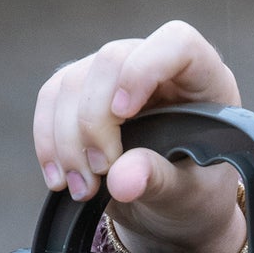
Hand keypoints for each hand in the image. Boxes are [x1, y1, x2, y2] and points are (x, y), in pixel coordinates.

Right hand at [33, 19, 246, 252]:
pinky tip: (61, 178)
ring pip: (73, 82)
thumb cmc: (195, 193)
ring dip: (67, 139)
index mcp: (204, 80)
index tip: (124, 113)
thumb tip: (120, 180)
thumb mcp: (188, 194)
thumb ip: (160, 181)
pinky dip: (49, 141)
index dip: (144, 69)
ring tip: (83, 188)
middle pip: (111, 62)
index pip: (177, 43)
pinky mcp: (84, 91)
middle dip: (95, 121)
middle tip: (101, 172)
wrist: (174, 209)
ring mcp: (117, 75)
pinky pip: (51, 100)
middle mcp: (157, 66)